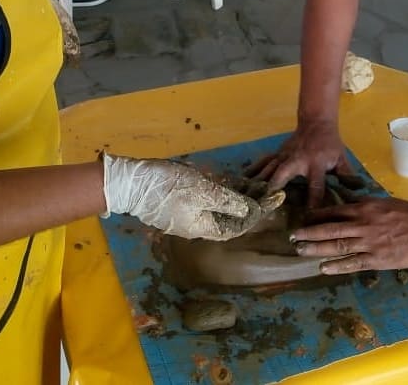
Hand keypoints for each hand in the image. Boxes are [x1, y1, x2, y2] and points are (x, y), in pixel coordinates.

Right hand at [101, 153, 284, 239]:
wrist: (131, 183)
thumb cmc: (167, 187)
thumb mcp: (202, 191)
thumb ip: (228, 202)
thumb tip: (250, 210)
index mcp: (205, 227)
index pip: (240, 224)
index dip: (260, 211)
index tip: (277, 197)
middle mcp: (200, 224)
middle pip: (233, 217)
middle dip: (253, 203)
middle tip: (272, 189)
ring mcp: (191, 213)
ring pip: (223, 206)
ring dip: (242, 196)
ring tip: (260, 182)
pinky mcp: (183, 201)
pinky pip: (210, 199)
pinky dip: (225, 191)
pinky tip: (237, 180)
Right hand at [247, 123, 355, 207]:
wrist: (316, 123)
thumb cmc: (330, 144)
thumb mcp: (341, 158)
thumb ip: (347, 176)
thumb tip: (358, 192)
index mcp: (315, 164)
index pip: (315, 185)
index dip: (312, 200)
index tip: (307, 216)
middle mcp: (296, 160)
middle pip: (283, 174)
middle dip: (274, 187)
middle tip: (265, 204)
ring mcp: (284, 156)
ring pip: (269, 168)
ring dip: (259, 182)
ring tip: (249, 196)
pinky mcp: (277, 153)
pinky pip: (263, 162)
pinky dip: (253, 170)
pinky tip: (243, 180)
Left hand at [290, 196, 407, 272]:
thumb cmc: (406, 213)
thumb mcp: (381, 202)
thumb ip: (363, 205)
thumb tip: (346, 205)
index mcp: (363, 208)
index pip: (334, 211)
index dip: (317, 216)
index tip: (303, 219)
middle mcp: (362, 224)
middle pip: (330, 228)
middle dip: (309, 233)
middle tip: (293, 236)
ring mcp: (369, 242)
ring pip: (337, 246)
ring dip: (317, 249)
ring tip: (301, 251)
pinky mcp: (377, 259)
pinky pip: (353, 263)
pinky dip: (337, 265)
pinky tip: (324, 268)